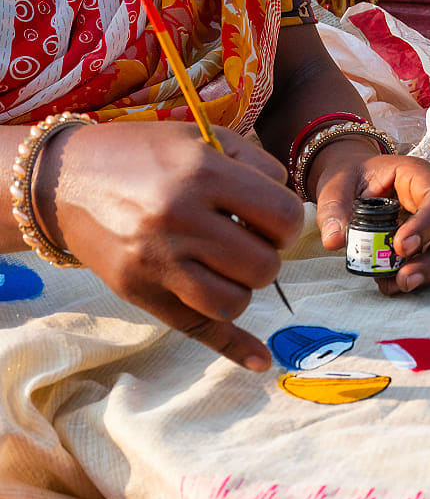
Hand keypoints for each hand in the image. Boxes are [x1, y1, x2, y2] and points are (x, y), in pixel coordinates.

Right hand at [38, 122, 303, 370]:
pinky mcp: (139, 291)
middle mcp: (179, 218)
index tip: (270, 221)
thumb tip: (297, 217)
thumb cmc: (145, 155)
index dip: (286, 223)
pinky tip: (259, 360)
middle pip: (264, 265)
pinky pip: (198, 329)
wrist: (64, 178)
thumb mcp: (202, 138)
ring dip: (242, 288)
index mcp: (202, 173)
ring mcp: (157, 260)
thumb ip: (257, 167)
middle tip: (244, 243)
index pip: (281, 216)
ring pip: (236, 301)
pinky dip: (234, 347)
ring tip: (225, 266)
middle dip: (265, 256)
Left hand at [307, 137, 429, 295]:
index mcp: (419, 176)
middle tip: (405, 278)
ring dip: (429, 274)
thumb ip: (334, 208)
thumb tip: (334, 241)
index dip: (427, 224)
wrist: (354, 183)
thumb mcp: (336, 185)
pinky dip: (420, 279)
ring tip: (395, 284)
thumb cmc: (352, 177)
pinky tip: (391, 283)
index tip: (401, 247)